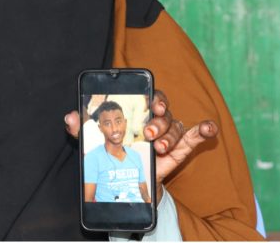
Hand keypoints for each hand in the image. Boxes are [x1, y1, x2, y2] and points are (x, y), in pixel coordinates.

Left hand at [65, 90, 217, 204]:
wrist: (125, 183)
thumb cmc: (113, 153)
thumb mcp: (95, 141)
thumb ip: (83, 130)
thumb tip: (70, 118)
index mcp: (139, 112)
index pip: (151, 97)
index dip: (154, 97)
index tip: (152, 105)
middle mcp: (156, 120)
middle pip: (164, 112)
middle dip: (160, 120)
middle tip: (150, 132)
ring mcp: (169, 135)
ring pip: (176, 126)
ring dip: (170, 134)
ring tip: (159, 146)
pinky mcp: (178, 150)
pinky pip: (194, 137)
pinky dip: (203, 130)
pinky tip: (210, 128)